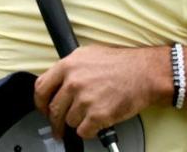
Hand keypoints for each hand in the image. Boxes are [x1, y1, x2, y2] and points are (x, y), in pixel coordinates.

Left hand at [34, 46, 168, 139]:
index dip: (40, 103)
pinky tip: (98, 122)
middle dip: (57, 121)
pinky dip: (90, 130)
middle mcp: (74, 81)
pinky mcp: (97, 115)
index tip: (44, 109)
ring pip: (69, 121)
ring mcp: (84, 98)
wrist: (146, 73)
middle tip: (60, 127)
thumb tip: (60, 82)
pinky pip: (83, 131)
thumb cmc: (124, 63)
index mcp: (69, 64)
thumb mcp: (91, 54)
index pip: (40, 88)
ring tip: (92, 114)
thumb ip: (72, 68)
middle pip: (54, 109)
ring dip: (79, 122)